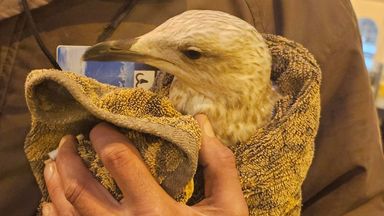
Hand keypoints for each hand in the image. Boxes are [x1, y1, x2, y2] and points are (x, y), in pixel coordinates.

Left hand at [42, 114, 247, 215]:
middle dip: (69, 157)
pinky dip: (53, 215)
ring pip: (67, 210)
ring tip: (54, 162)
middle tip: (68, 139)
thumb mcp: (228, 209)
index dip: (104, 135)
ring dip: (55, 183)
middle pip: (80, 187)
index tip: (100, 125)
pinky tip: (50, 202)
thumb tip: (201, 123)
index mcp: (155, 211)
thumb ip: (218, 164)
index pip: (119, 160)